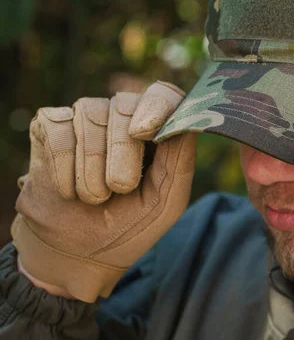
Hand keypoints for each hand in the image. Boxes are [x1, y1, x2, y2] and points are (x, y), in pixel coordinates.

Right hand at [12, 81, 196, 302]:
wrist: (80, 253)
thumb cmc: (130, 224)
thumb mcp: (166, 203)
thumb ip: (180, 164)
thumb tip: (187, 124)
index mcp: (157, 129)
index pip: (164, 95)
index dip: (157, 106)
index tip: (145, 133)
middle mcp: (123, 115)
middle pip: (125, 105)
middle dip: (122, 152)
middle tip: (120, 188)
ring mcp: (87, 117)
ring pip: (89, 116)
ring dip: (92, 169)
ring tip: (95, 197)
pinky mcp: (50, 125)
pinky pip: (58, 131)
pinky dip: (64, 169)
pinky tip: (69, 190)